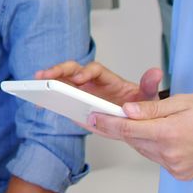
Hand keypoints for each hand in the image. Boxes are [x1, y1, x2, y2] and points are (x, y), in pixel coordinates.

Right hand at [34, 61, 161, 105]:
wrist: (133, 123)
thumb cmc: (138, 106)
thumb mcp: (148, 97)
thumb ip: (149, 85)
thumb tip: (156, 73)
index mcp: (107, 79)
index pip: (94, 69)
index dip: (85, 73)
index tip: (79, 79)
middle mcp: (91, 82)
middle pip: (71, 70)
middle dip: (58, 71)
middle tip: (46, 76)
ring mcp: (80, 92)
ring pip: (62, 81)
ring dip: (48, 80)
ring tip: (36, 84)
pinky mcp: (73, 104)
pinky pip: (58, 98)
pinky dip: (47, 98)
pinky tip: (38, 102)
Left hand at [89, 94, 192, 180]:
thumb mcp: (184, 102)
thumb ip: (152, 107)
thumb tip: (126, 110)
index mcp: (168, 133)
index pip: (126, 129)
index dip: (105, 123)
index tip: (91, 118)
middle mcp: (169, 153)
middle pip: (132, 140)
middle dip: (121, 128)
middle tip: (109, 116)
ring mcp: (174, 166)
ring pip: (142, 149)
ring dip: (138, 137)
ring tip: (146, 124)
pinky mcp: (178, 173)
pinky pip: (155, 158)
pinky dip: (152, 147)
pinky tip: (160, 137)